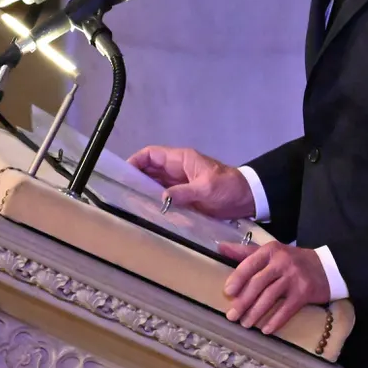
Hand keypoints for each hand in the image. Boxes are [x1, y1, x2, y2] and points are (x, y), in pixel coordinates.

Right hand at [127, 145, 255, 219]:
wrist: (247, 199)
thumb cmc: (228, 187)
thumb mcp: (207, 188)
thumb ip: (184, 192)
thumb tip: (161, 198)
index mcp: (181, 160)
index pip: (151, 155)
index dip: (135, 161)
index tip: (122, 174)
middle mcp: (176, 170)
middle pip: (149, 170)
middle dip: (134, 179)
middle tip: (120, 193)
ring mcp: (179, 184)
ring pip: (154, 184)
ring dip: (143, 192)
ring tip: (128, 203)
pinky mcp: (183, 197)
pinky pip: (164, 197)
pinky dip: (154, 202)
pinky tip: (146, 212)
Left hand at [219, 241, 329, 333]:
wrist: (326, 267)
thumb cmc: (292, 260)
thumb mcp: (271, 252)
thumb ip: (246, 252)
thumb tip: (220, 247)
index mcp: (271, 251)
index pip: (250, 264)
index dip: (237, 279)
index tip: (227, 293)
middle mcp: (282, 262)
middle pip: (258, 283)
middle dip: (243, 301)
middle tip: (231, 316)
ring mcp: (294, 277)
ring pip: (270, 297)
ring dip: (255, 313)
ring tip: (245, 324)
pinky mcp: (304, 292)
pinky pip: (286, 309)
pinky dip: (275, 321)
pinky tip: (266, 329)